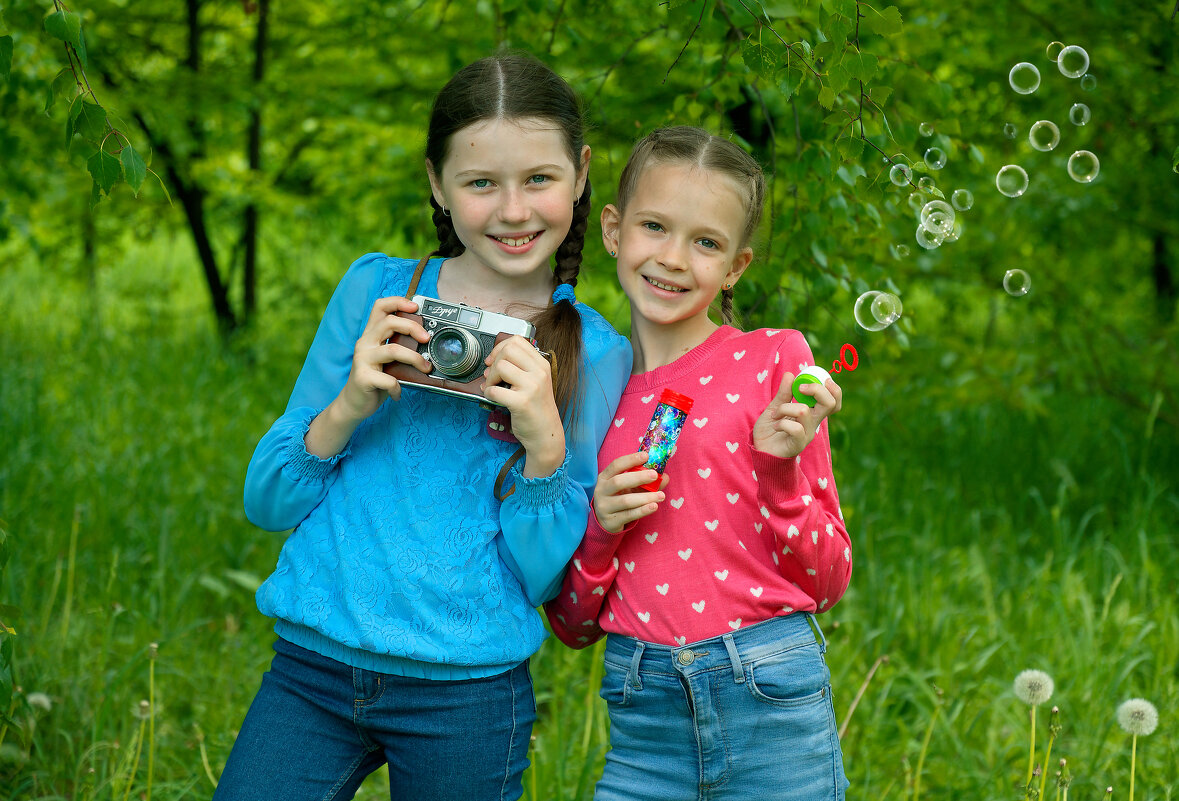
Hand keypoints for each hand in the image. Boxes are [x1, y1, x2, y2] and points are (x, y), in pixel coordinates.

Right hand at [337, 296, 430, 420]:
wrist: (353, 404)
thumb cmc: (375, 380)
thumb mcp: (386, 360)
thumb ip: (398, 348)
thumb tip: (426, 341)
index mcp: (370, 335)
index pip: (380, 307)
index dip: (397, 302)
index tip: (416, 306)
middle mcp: (365, 343)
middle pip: (389, 323)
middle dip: (412, 327)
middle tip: (427, 338)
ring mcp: (363, 360)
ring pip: (392, 350)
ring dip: (414, 359)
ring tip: (425, 368)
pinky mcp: (363, 378)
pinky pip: (389, 379)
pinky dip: (398, 387)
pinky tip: (398, 393)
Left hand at [481, 335, 564, 476]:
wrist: (546, 435)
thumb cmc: (537, 409)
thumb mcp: (534, 382)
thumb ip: (519, 368)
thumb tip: (491, 360)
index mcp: (542, 365)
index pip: (517, 341)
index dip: (500, 347)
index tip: (494, 360)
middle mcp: (539, 373)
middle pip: (508, 350)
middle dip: (493, 362)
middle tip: (492, 376)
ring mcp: (532, 387)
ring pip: (500, 367)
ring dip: (489, 378)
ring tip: (492, 388)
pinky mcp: (522, 402)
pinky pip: (494, 390)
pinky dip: (488, 393)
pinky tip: (493, 398)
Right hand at [592, 452, 668, 533]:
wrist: (606, 521)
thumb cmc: (620, 498)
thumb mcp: (630, 487)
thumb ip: (645, 481)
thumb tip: (665, 477)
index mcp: (605, 477)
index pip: (616, 465)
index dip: (631, 459)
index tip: (646, 456)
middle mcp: (601, 491)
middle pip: (618, 482)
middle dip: (638, 477)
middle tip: (654, 475)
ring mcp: (604, 507)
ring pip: (626, 501)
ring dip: (645, 497)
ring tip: (661, 496)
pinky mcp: (611, 521)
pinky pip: (629, 515)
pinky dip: (643, 510)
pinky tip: (654, 506)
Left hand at [751, 372, 841, 459]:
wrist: (760, 450)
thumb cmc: (770, 430)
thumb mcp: (775, 407)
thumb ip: (784, 393)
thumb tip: (790, 375)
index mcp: (812, 413)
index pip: (834, 401)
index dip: (832, 389)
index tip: (815, 380)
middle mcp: (813, 423)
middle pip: (830, 404)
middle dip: (816, 389)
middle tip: (799, 389)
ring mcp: (807, 434)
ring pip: (804, 411)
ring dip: (785, 408)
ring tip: (775, 414)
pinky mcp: (799, 444)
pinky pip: (796, 428)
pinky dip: (782, 422)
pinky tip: (775, 426)